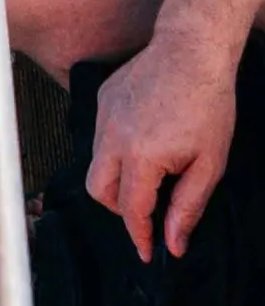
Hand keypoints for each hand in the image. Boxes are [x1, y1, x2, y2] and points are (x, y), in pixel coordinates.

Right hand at [88, 28, 241, 260]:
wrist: (190, 51)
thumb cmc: (208, 106)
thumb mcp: (210, 164)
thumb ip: (188, 206)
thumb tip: (172, 243)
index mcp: (141, 156)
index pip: (131, 209)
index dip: (139, 235)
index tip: (147, 253)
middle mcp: (112, 137)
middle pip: (98, 190)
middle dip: (120, 210)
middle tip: (148, 213)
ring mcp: (102, 116)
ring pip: (95, 163)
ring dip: (118, 179)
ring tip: (151, 175)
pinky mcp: (101, 98)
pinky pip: (100, 135)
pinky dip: (117, 149)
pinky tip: (145, 139)